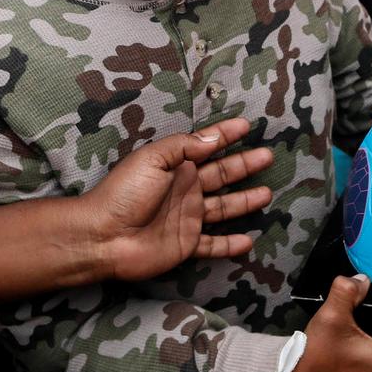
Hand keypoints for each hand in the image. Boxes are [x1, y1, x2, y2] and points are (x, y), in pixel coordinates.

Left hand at [86, 117, 276, 281]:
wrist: (103, 235)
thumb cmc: (124, 193)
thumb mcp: (153, 158)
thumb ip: (184, 147)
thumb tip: (213, 138)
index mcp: (176, 167)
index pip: (207, 147)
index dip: (225, 135)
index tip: (246, 126)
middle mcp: (185, 190)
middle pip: (222, 175)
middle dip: (244, 165)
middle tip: (267, 156)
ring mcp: (187, 218)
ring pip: (223, 209)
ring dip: (244, 201)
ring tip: (266, 193)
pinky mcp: (186, 244)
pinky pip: (213, 245)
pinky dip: (230, 244)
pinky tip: (248, 241)